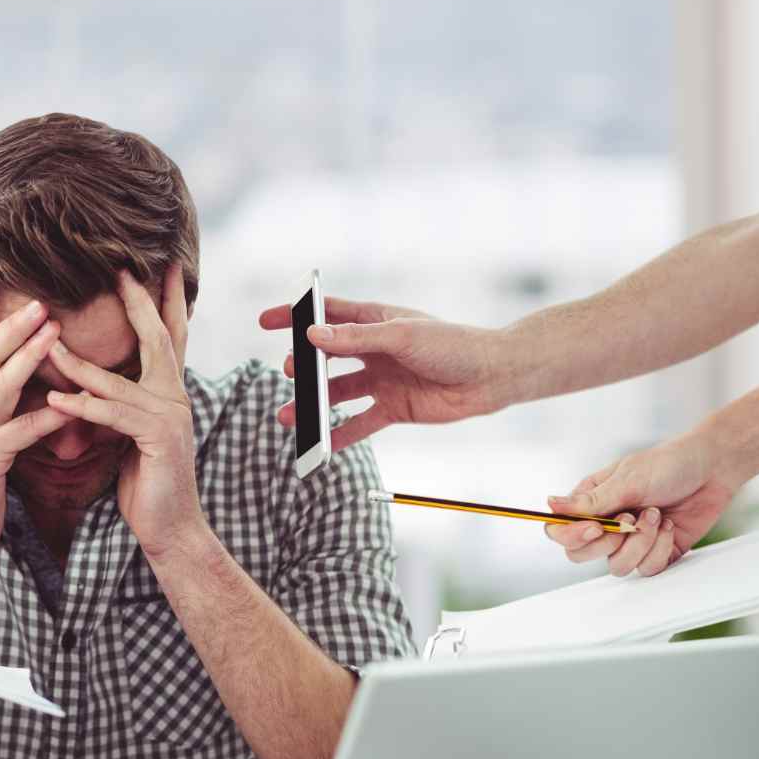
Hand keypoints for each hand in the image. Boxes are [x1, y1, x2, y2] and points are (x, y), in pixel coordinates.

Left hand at [46, 265, 205, 559]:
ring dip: (79, 362)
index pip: (168, 336)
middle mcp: (175, 397)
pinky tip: (55, 400)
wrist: (170, 528)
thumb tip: (94, 381)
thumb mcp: (131, 434)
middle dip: (139, 302)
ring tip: (48, 342)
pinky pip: (113, 416)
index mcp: (169, 392)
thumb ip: (121, 404)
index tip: (160, 265)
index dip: (164, 300)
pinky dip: (82, 407)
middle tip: (121, 269)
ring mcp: (170, 417)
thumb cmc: (147, 482)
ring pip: (119, 379)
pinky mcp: (157, 440)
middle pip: (158, 338)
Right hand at [259, 297, 506, 449]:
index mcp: (375, 321)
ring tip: (289, 415)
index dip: (296, 316)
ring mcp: (382, 380)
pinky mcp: (393, 408)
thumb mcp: (402, 336)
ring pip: (337, 393)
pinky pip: (359, 424)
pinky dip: (339, 435)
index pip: (327, 314)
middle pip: (327, 357)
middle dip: (303, 366)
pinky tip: (320, 444)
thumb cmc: (453, 345)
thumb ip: (356, 338)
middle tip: (290, 372)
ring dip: (313, 405)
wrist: (491, 378)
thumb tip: (313, 336)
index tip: (266, 321)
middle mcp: (374, 350)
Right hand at [542, 431, 740, 576]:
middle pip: (580, 555)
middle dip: (609, 542)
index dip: (571, 536)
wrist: (713, 469)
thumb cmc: (669, 464)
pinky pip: (646, 569)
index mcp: (590, 502)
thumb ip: (591, 501)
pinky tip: (668, 525)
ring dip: (640, 542)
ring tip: (656, 515)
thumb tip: (550, 505)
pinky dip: (660, 548)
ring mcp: (629, 541)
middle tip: (629, 520)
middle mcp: (606, 524)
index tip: (596, 528)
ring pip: (616, 566)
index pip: (559, 530)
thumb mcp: (628, 479)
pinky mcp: (655, 553)